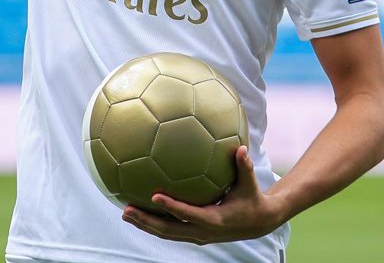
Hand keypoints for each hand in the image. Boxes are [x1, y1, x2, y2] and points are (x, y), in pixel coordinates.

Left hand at [121, 146, 285, 244]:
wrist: (258, 223)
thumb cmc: (252, 198)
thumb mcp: (250, 183)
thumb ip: (244, 166)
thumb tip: (241, 148)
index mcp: (215, 219)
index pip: (189, 214)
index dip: (172, 207)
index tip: (154, 196)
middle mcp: (203, 232)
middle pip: (170, 230)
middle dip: (147, 222)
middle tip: (126, 210)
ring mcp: (197, 235)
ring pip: (166, 233)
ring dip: (145, 224)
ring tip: (125, 213)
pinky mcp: (193, 234)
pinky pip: (170, 230)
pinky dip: (153, 223)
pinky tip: (139, 211)